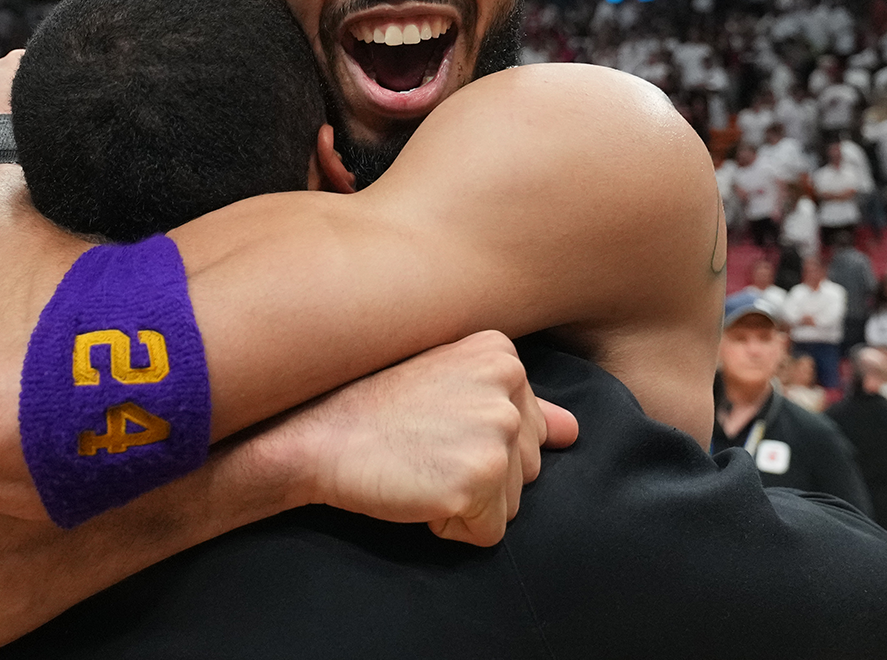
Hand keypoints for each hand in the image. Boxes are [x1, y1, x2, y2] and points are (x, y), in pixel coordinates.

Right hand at [272, 330, 577, 546]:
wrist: (314, 436)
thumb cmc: (371, 410)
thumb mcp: (446, 385)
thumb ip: (515, 404)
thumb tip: (572, 432)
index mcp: (502, 354)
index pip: (528, 427)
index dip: (474, 441)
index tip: (430, 424)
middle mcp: (508, 385)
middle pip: (527, 466)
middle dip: (477, 472)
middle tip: (421, 447)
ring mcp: (496, 431)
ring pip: (511, 502)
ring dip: (466, 500)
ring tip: (418, 466)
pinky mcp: (478, 479)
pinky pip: (487, 533)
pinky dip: (451, 527)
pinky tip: (415, 492)